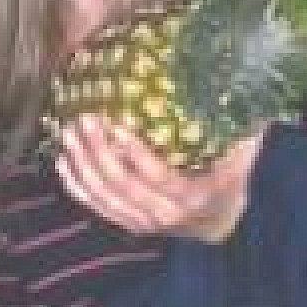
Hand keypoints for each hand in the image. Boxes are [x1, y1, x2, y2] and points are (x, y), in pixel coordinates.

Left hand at [55, 116, 262, 243]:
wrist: (221, 219)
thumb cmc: (230, 174)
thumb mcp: (243, 151)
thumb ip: (242, 124)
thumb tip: (237, 82)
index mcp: (195, 196)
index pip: (160, 178)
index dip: (136, 154)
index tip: (117, 125)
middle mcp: (167, 215)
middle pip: (123, 185)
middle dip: (99, 152)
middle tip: (84, 119)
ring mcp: (144, 223)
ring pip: (105, 196)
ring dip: (83, 165)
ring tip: (69, 133)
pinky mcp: (128, 224)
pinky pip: (96, 207)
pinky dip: (76, 186)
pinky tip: (63, 161)